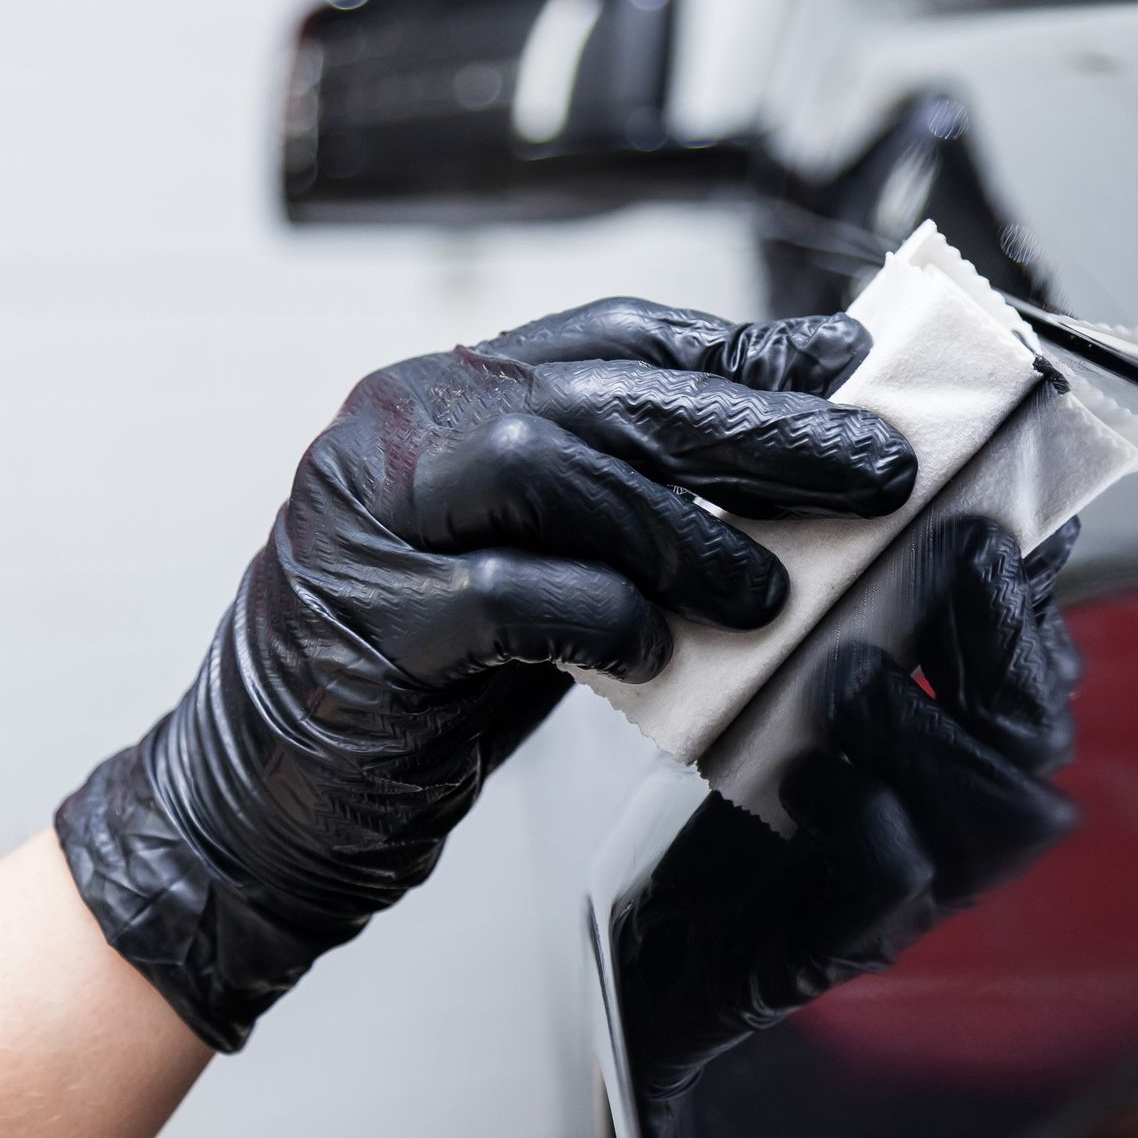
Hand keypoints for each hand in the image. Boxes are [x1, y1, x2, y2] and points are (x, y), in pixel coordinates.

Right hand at [56, 300, 915, 1050]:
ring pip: (550, 467)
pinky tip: (655, 653)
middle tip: (872, 466)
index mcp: (444, 393)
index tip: (848, 366)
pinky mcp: (366, 622)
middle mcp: (400, 428)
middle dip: (755, 428)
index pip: (614, 335)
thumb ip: (627, 504)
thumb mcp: (536, 561)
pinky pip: (507, 597)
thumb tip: (787, 469)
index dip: (740, 348)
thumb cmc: (423, 680)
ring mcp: (368, 518)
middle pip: (604, 394)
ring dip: (685, 530)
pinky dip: (601, 617)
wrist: (266, 801)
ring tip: (768, 592)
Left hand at [611, 516, 1083, 1137]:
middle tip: (933, 569)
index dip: (1023, 595)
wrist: (654, 936)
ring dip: (928, 725)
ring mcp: (912, 889)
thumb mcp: (793, 660)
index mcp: (956, 739)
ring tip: (843, 677)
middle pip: (1039, 734)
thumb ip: (864, 588)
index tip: (974, 523)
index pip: (1043, 665)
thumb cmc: (735, 784)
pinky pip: (899, 887)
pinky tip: (803, 775)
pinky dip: (870, 819)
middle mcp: (956, 816)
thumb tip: (916, 487)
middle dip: (998, 641)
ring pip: (1002, 812)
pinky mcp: (835, 945)